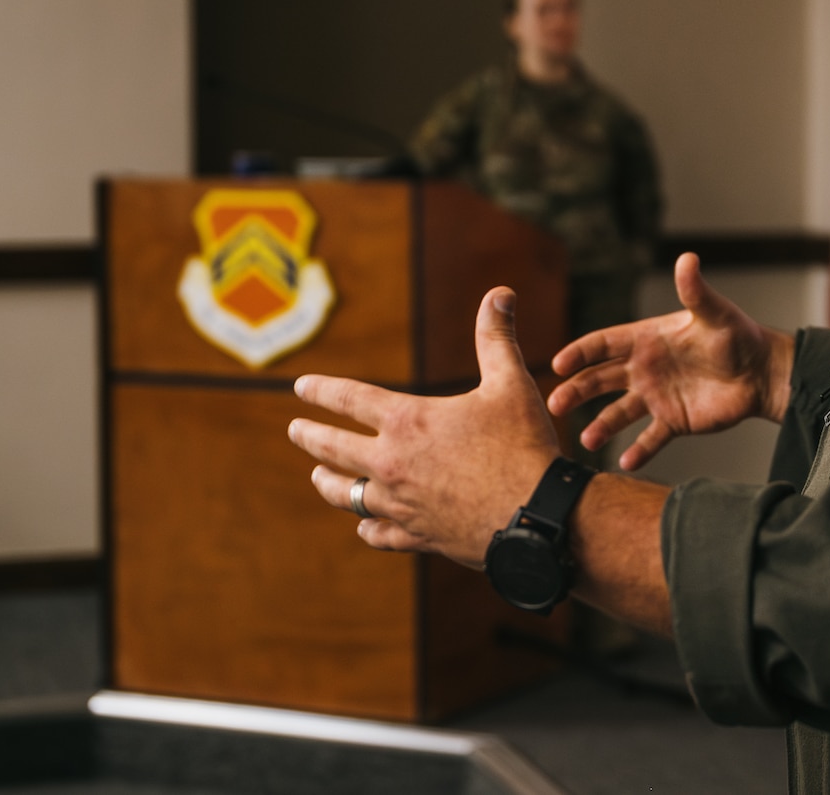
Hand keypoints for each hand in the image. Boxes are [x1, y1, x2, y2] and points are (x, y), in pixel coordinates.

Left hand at [287, 287, 559, 565]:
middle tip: (294, 430)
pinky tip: (364, 528)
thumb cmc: (523, 446)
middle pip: (334, 449)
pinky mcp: (416, 536)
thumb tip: (500, 293)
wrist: (535, 517)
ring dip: (328, 484)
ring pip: (347, 495)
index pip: (349, 399)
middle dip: (310, 437)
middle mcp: (392, 464)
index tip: (300, 387)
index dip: (321, 390)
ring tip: (317, 477)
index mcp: (407, 421)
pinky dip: (368, 528)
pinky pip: (379, 533)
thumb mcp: (510, 384)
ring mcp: (400, 504)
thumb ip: (495, 338)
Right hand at [546, 252, 793, 470]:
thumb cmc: (738, 336)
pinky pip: (650, 438)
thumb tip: (688, 258)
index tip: (558, 364)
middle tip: (555, 405)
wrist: (761, 373)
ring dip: (600, 426)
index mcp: (646, 340)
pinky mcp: (674, 421)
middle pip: (600, 380)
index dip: (580, 353)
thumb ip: (695, 291)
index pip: (603, 344)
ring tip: (586, 441)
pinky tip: (624, 463)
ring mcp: (656, 397)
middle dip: (576, 391)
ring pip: (618, 413)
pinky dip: (638, 451)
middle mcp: (644, 369)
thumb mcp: (715, 313)